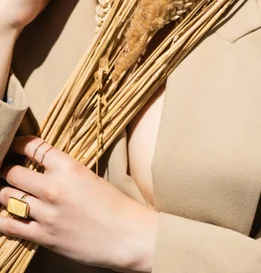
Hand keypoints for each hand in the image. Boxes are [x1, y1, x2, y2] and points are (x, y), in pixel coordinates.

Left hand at [0, 136, 157, 271]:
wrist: (127, 235)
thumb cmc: (114, 204)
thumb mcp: (89, 177)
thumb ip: (64, 171)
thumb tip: (42, 167)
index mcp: (69, 167)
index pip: (33, 147)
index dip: (18, 145)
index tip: (14, 147)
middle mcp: (54, 187)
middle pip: (13, 172)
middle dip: (6, 170)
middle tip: (6, 171)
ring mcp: (46, 213)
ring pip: (7, 197)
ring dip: (4, 193)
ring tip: (6, 192)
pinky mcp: (43, 236)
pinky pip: (10, 225)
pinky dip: (3, 219)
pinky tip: (4, 216)